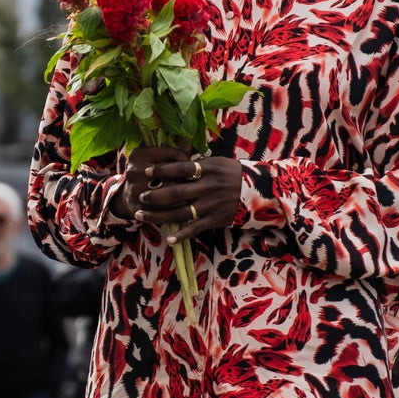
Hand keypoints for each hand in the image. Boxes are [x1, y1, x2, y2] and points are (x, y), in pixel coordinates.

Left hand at [123, 144, 242, 245]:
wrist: (257, 190)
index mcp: (208, 169)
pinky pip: (195, 228)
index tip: (145, 171)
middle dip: (155, 196)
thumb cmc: (232, 173)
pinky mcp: (216, 219)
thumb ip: (196, 163)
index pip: (180, 169)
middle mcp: (209, 187)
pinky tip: (169, 239)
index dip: (161, 170)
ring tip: (141, 215)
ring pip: (180, 212)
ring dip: (159, 215)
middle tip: (140, 196)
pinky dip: (182, 235)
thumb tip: (173, 158)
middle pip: (176, 192)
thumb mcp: (216, 162)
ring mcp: (211, 205)